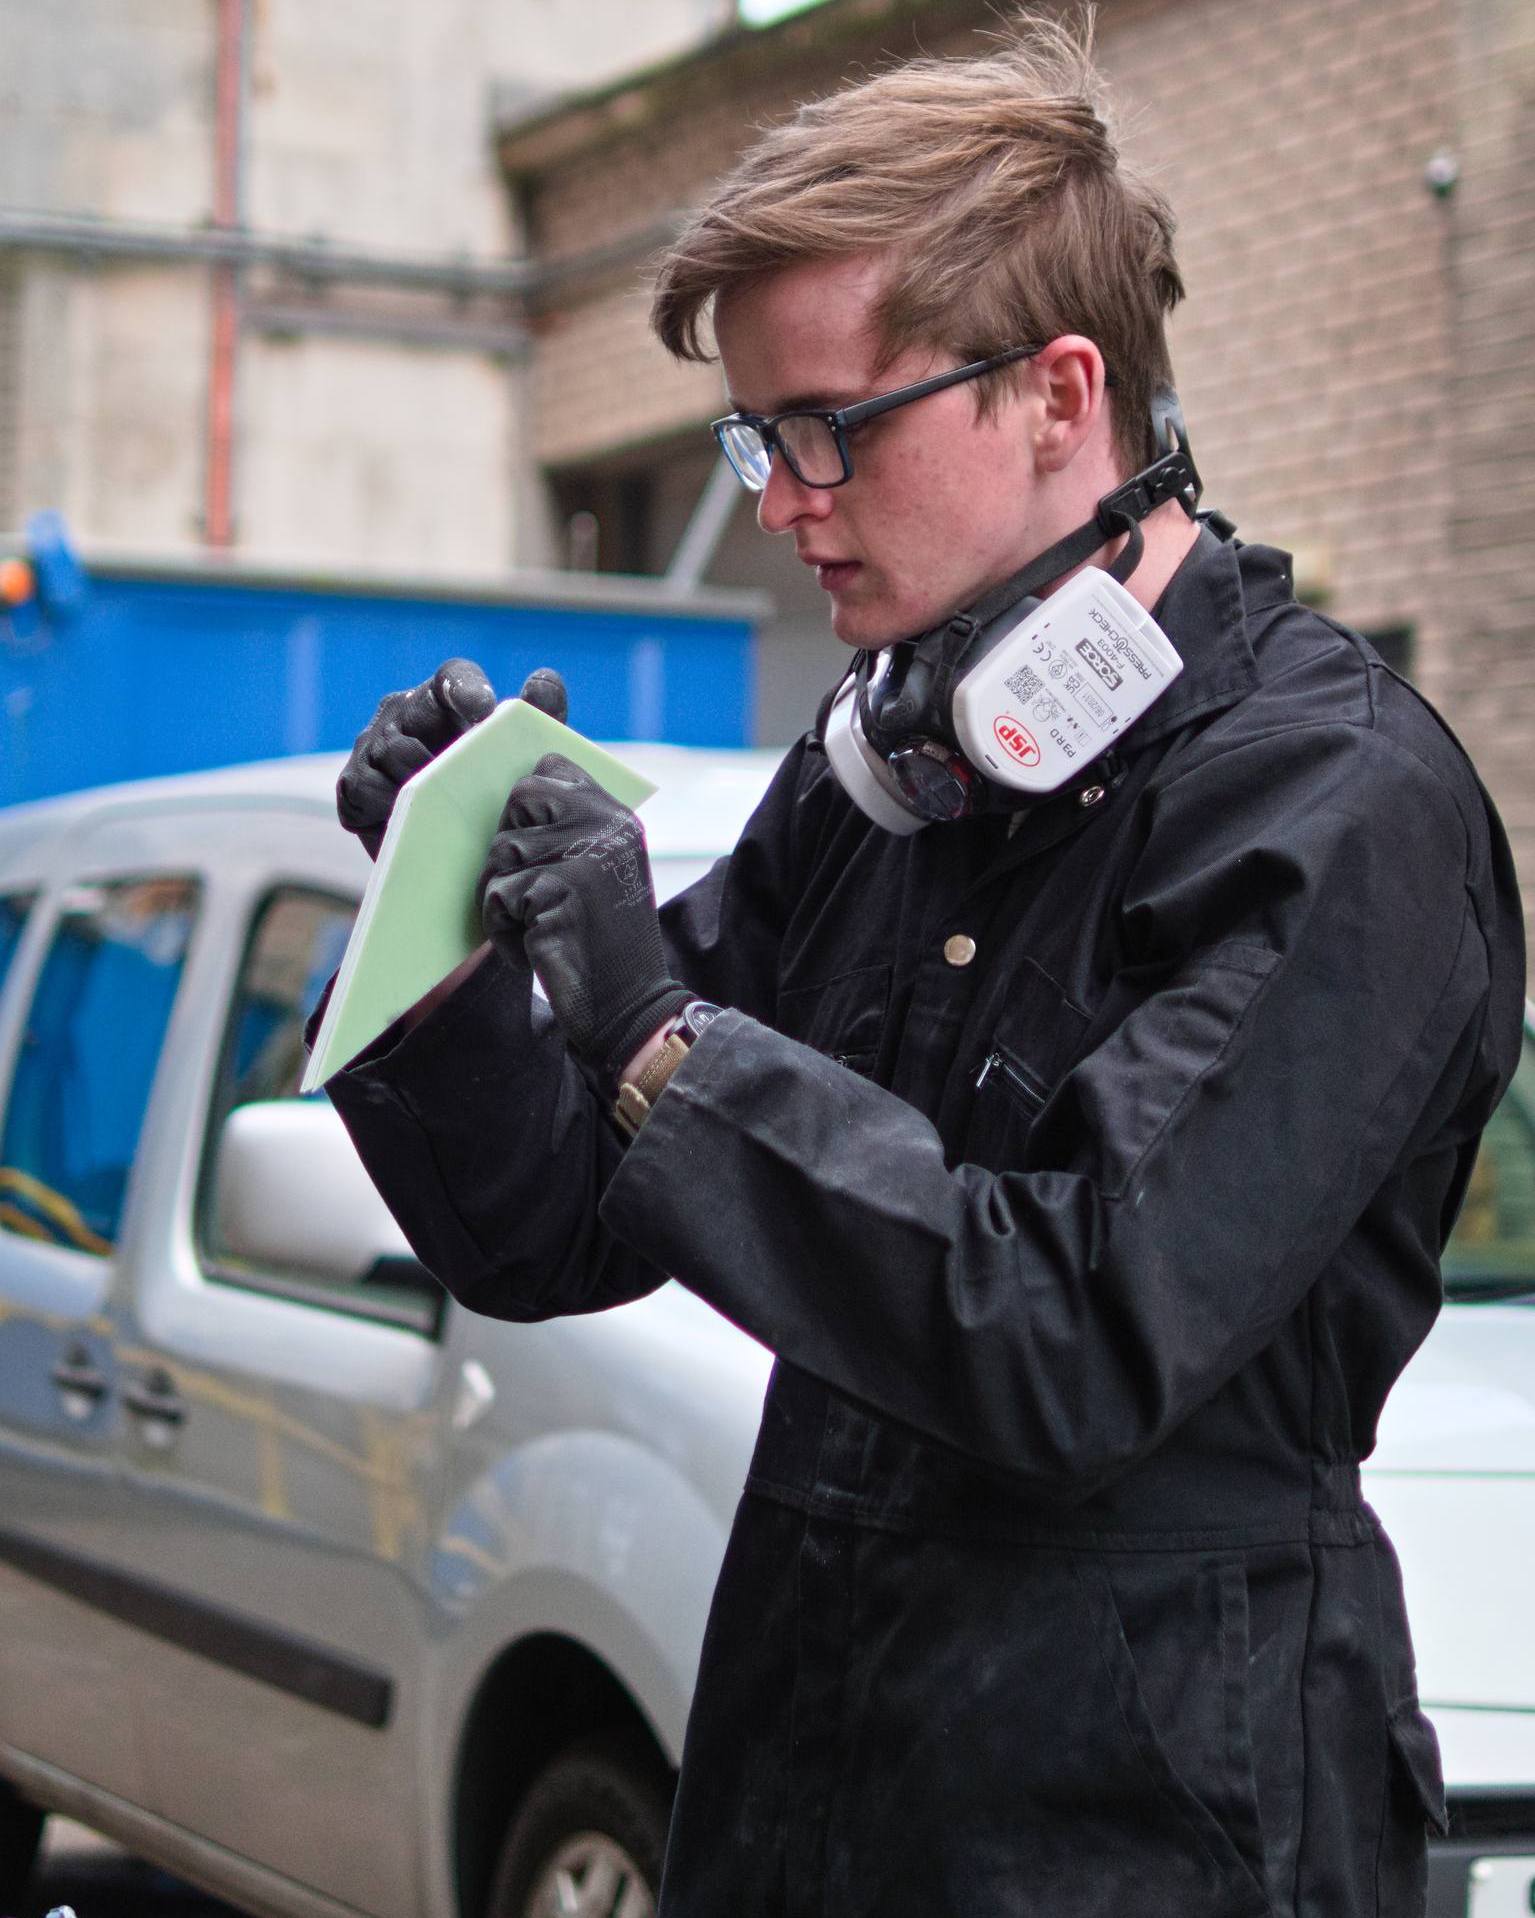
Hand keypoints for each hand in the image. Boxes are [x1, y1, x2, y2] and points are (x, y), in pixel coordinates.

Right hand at [336, 663, 568, 858]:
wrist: (452, 846)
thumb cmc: (488, 788)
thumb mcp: (520, 753)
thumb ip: (539, 714)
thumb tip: (544, 679)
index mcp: (444, 698)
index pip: (453, 676)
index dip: (466, 688)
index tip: (486, 711)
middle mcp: (402, 714)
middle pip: (409, 716)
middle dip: (438, 749)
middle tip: (464, 778)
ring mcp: (372, 747)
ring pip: (389, 752)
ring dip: (417, 779)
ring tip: (444, 804)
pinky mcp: (353, 787)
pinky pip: (362, 790)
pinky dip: (387, 804)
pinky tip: (412, 819)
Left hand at [478, 754, 689, 1088]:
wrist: (629, 1007)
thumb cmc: (602, 942)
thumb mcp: (601, 872)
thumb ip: (569, 830)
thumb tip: (505, 802)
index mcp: (617, 817)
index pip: (551, 769)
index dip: (529, 805)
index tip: (538, 850)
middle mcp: (605, 826)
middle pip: (519, 799)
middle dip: (512, 849)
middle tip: (537, 895)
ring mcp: (583, 856)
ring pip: (501, 851)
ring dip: (506, 898)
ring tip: (540, 926)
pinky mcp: (557, 891)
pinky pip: (497, 895)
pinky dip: (504, 931)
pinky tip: (535, 949)